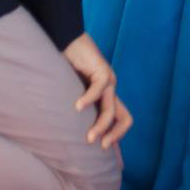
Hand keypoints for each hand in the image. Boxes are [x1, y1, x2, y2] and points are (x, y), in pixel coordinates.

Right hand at [62, 33, 131, 150]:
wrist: (67, 41)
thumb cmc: (65, 67)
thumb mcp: (71, 92)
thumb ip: (74, 107)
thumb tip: (63, 132)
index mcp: (106, 96)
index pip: (121, 119)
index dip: (116, 135)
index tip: (102, 148)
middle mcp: (110, 90)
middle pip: (125, 118)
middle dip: (115, 135)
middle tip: (101, 146)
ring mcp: (108, 80)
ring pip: (110, 110)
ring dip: (100, 126)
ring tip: (88, 137)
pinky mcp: (102, 70)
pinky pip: (99, 89)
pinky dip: (88, 100)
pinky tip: (77, 107)